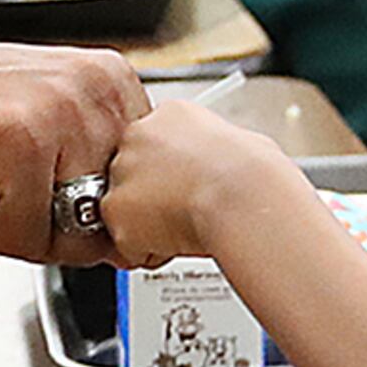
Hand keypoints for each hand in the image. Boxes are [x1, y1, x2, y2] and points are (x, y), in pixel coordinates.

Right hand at [0, 45, 148, 263]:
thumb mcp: (31, 132)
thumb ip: (89, 173)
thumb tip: (134, 242)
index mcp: (103, 77)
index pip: (141, 184)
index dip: (88, 207)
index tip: (44, 183)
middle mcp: (88, 87)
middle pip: (109, 214)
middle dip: (55, 220)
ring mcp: (55, 112)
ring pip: (71, 231)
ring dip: (19, 227)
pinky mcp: (17, 146)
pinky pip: (27, 238)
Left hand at [100, 102, 305, 269]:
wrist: (241, 195)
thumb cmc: (251, 174)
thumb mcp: (235, 142)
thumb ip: (206, 151)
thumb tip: (214, 166)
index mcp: (168, 115)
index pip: (154, 146)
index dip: (171, 174)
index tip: (188, 185)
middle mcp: (137, 138)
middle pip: (133, 176)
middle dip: (154, 198)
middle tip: (187, 209)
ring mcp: (121, 174)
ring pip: (126, 210)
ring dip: (150, 225)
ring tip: (186, 225)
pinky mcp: (115, 211)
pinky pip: (127, 243)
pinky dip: (150, 252)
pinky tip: (178, 241)